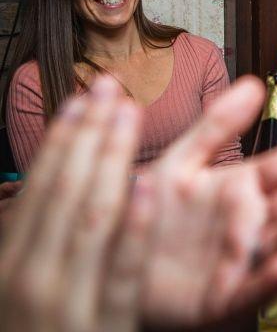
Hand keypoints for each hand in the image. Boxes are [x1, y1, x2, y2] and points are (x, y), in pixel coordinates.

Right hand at [0, 77, 150, 331]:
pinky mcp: (99, 327)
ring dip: (109, 161)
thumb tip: (54, 188)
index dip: (64, 140)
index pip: (40, 188)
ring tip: (125, 115)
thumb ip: (38, 239)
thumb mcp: (27, 283)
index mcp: (10, 263)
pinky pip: (118, 271)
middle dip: (89, 137)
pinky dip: (130, 228)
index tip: (85, 98)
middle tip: (111, 88)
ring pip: (89, 219)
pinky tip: (144, 188)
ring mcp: (61, 304)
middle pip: (65, 192)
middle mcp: (26, 278)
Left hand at [138, 76, 276, 327]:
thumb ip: (217, 126)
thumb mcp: (180, 163)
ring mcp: (240, 261)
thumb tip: (255, 84)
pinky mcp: (222, 298)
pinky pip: (250, 289)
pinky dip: (269, 279)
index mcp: (242, 189)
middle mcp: (249, 223)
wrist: (108, 266)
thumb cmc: (146, 217)